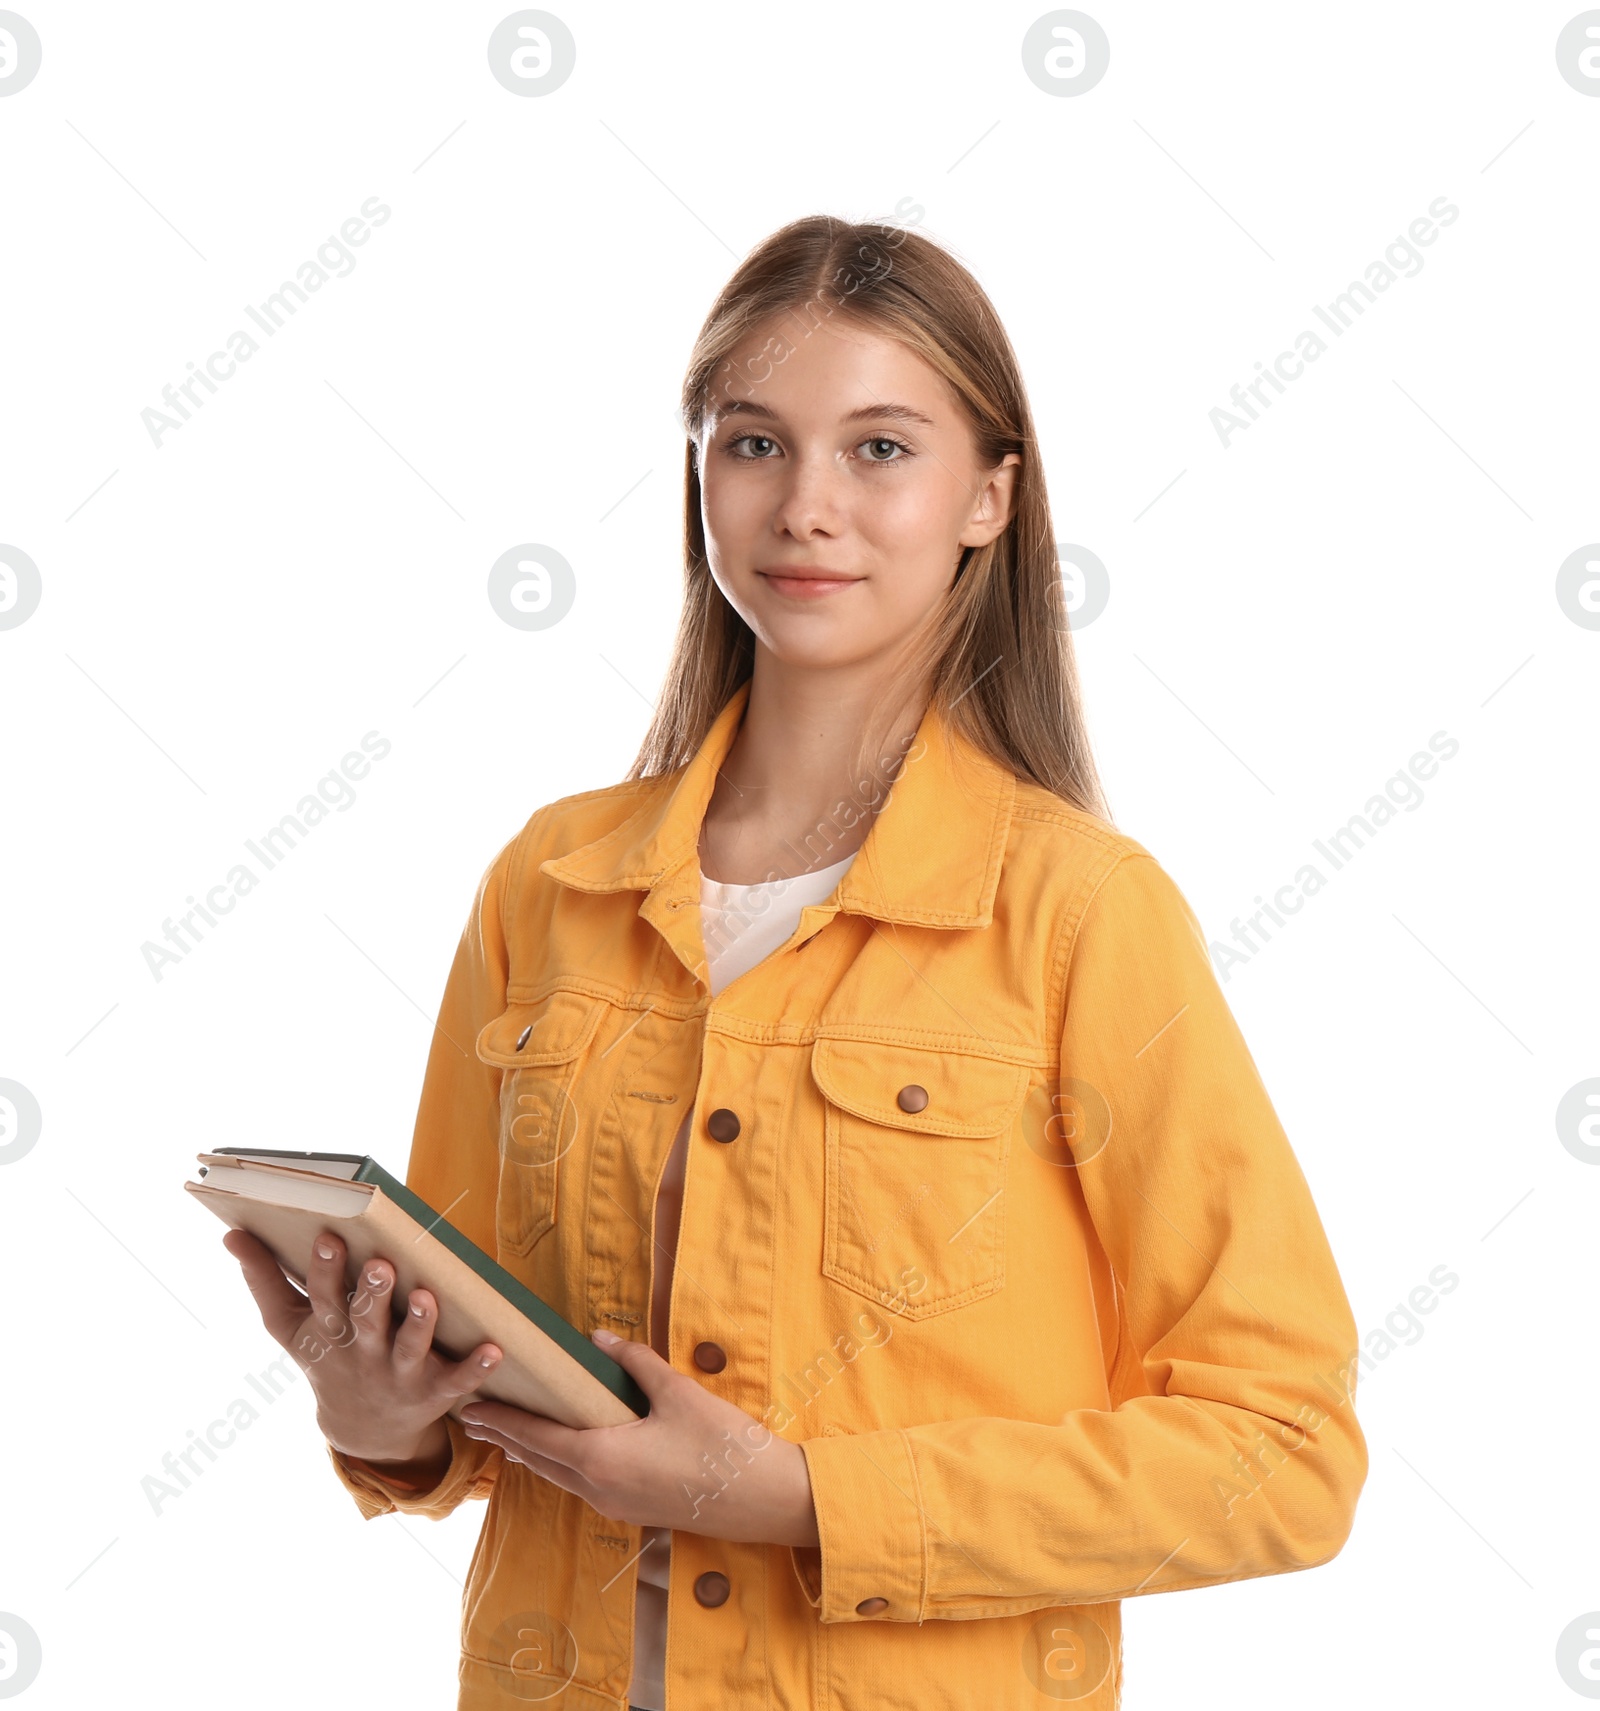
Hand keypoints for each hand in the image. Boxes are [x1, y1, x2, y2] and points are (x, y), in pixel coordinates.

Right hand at [223, 1227, 503, 1466]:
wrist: (362, 1430)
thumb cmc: (328, 1355)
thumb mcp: (291, 1327)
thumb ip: (264, 1279)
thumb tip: (230, 1234)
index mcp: (330, 1333)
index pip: (324, 1298)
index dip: (326, 1270)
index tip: (330, 1237)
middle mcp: (363, 1353)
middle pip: (366, 1322)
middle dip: (372, 1294)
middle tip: (381, 1264)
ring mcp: (398, 1375)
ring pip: (409, 1348)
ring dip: (419, 1324)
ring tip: (428, 1296)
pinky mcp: (433, 1393)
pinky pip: (457, 1380)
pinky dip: (476, 1368)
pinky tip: (495, 1349)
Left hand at [459, 1329, 820, 1547]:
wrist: (763, 1500)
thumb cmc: (723, 1446)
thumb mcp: (679, 1393)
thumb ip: (635, 1363)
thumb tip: (599, 1339)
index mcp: (603, 1458)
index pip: (537, 1437)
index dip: (502, 1420)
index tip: (471, 1407)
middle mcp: (599, 1488)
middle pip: (539, 1461)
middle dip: (506, 1438)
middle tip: (475, 1418)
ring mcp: (615, 1505)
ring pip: (559, 1478)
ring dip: (531, 1455)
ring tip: (508, 1436)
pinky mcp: (633, 1510)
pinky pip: (581, 1486)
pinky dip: (559, 1467)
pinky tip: (562, 1456)